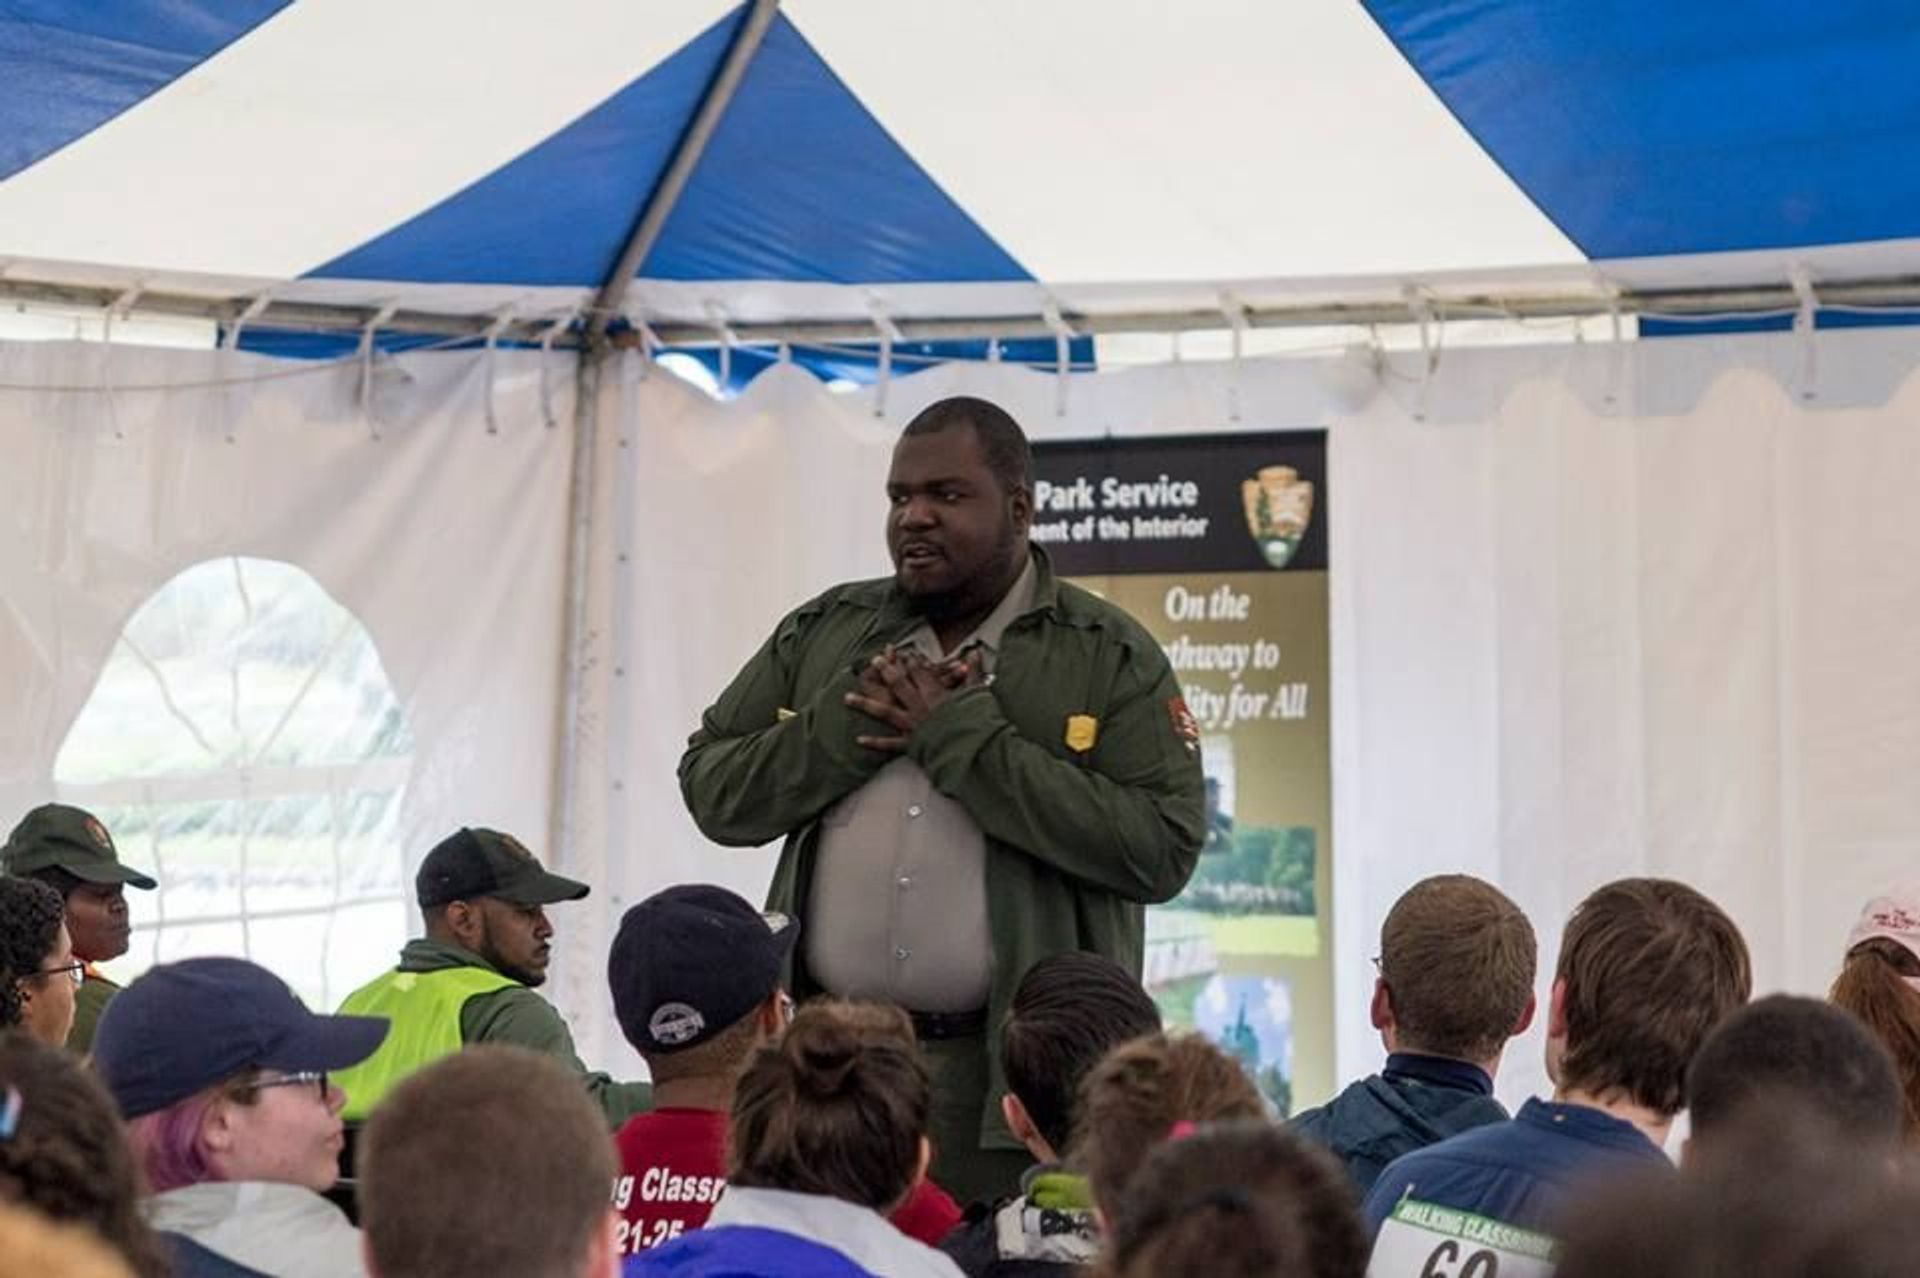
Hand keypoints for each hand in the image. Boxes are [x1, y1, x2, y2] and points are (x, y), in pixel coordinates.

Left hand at [845, 647, 984, 751]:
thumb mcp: (979, 694)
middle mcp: (920, 707)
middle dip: (886, 671)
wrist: (978, 752)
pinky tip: (859, 739)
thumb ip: (974, 672)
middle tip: (874, 660)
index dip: (911, 661)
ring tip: (847, 697)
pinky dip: (875, 743)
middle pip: (898, 685)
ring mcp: (913, 726)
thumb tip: (973, 654)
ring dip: (865, 703)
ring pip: (885, 712)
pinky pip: (890, 744)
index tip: (904, 653)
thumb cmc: (980, 723)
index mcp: (936, 694)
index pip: (919, 672)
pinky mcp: (913, 745)